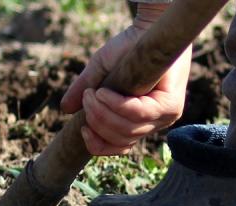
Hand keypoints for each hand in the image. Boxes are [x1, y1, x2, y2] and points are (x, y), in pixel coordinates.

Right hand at [60, 5, 190, 155]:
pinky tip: (104, 92)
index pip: (119, 147)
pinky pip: (138, 114)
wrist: (147, 26)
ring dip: (102, 113)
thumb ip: (84, 90)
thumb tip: (65, 109)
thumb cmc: (127, 48)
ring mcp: (165, 117)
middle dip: (96, 122)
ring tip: (93, 93)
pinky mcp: (170, 105)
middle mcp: (155, 124)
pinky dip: (116, 105)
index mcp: (139, 122)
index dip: (98, 145)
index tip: (83, 129)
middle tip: (86, 98)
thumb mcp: (100, 72)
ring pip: (128, 130)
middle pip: (121, 140)